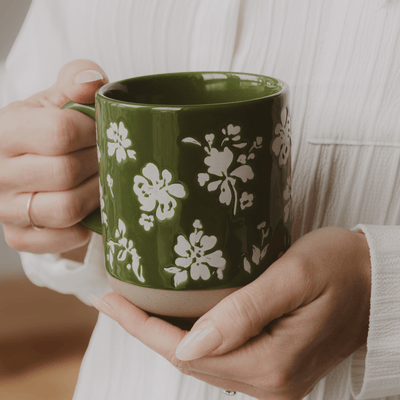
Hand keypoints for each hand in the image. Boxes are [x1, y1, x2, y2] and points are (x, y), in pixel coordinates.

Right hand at [0, 60, 107, 257]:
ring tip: (103, 182)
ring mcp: (7, 209)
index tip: (102, 132)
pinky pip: (64, 238)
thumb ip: (76, 81)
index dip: (93, 132)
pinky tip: (89, 209)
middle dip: (98, 164)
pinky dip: (86, 226)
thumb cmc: (51, 133)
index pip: (60, 132)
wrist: (36, 169)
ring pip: (67, 208)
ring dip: (96, 195)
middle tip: (108, 159)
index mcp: (7, 131)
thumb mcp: (60, 101)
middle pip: (67, 172)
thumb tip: (90, 81)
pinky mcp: (21, 237)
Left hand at [97, 226, 370, 399]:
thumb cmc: (340, 266)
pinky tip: (176, 315)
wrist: (376, 279)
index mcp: (271, 364)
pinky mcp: (275, 363)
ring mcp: (273, 377)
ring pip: (202, 359)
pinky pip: (221, 354)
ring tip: (136, 304)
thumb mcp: (293, 277)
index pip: (186, 350)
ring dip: (165, 333)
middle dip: (146, 330)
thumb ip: (244, 314)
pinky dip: (192, 335)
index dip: (141, 326)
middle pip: (189, 358)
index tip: (110, 300)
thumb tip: (187, 346)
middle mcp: (270, 382)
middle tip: (115, 297)